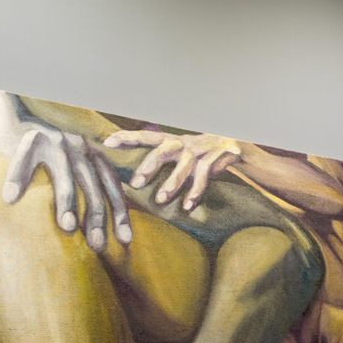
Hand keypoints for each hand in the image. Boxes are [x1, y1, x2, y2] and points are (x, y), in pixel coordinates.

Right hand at [0, 122, 128, 251]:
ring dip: (67, 203)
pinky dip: (16, 179)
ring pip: (64, 176)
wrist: (16, 122)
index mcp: (95, 158)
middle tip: (97, 244)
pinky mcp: (31, 138)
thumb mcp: (71, 171)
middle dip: (98, 218)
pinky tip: (10, 198)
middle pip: (94, 187)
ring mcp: (57, 142)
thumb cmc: (44, 159)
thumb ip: (86, 190)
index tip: (125, 241)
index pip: (113, 189)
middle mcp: (81, 148)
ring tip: (68, 227)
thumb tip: (97, 233)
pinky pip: (23, 160)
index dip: (120, 215)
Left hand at [103, 130, 241, 212]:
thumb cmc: (198, 153)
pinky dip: (196, 192)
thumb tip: (132, 174)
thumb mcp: (179, 150)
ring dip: (173, 183)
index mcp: (172, 141)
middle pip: (164, 150)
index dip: (127, 138)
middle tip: (137, 183)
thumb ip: (160, 156)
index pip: (146, 137)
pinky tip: (187, 206)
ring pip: (184, 166)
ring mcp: (200, 151)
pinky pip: (205, 176)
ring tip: (162, 199)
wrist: (235, 144)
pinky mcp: (216, 158)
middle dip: (150, 165)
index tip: (107, 142)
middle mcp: (184, 143)